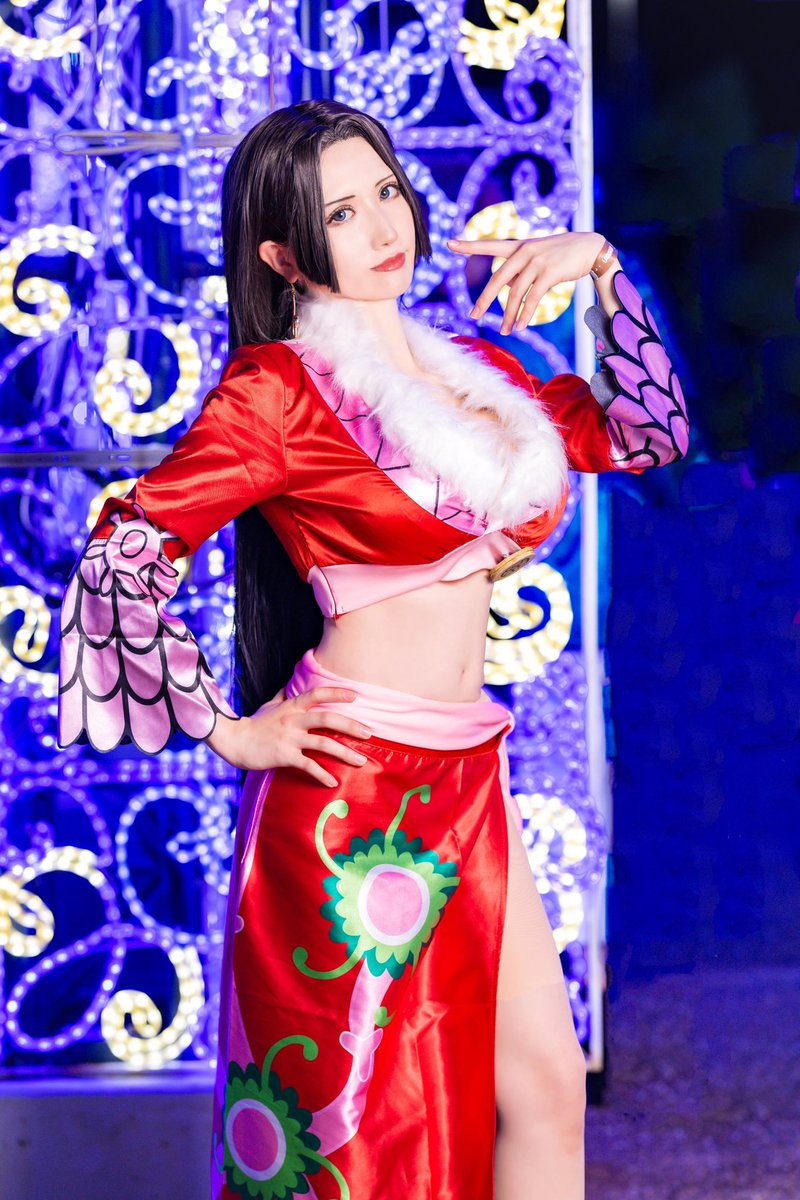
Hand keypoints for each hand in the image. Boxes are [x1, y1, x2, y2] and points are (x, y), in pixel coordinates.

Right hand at [207, 687, 372, 785]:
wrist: (233, 740)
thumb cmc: (254, 723)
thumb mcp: (270, 705)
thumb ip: (285, 696)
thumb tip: (292, 684)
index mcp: (292, 706)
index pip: (317, 694)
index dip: (337, 693)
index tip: (356, 696)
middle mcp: (293, 720)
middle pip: (328, 718)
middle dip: (351, 726)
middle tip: (369, 733)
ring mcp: (289, 738)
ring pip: (323, 743)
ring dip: (345, 753)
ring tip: (361, 761)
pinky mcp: (284, 756)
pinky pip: (308, 765)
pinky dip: (322, 775)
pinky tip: (333, 782)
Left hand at [447, 230, 606, 334]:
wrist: (591, 249)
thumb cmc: (562, 255)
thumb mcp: (537, 260)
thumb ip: (519, 272)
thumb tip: (507, 289)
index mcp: (518, 246)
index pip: (489, 245)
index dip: (468, 245)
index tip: (449, 243)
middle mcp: (524, 252)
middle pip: (497, 279)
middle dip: (484, 300)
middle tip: (473, 316)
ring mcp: (537, 261)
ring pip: (516, 293)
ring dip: (510, 315)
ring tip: (505, 331)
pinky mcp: (550, 272)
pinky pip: (533, 298)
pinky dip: (526, 314)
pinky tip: (522, 326)